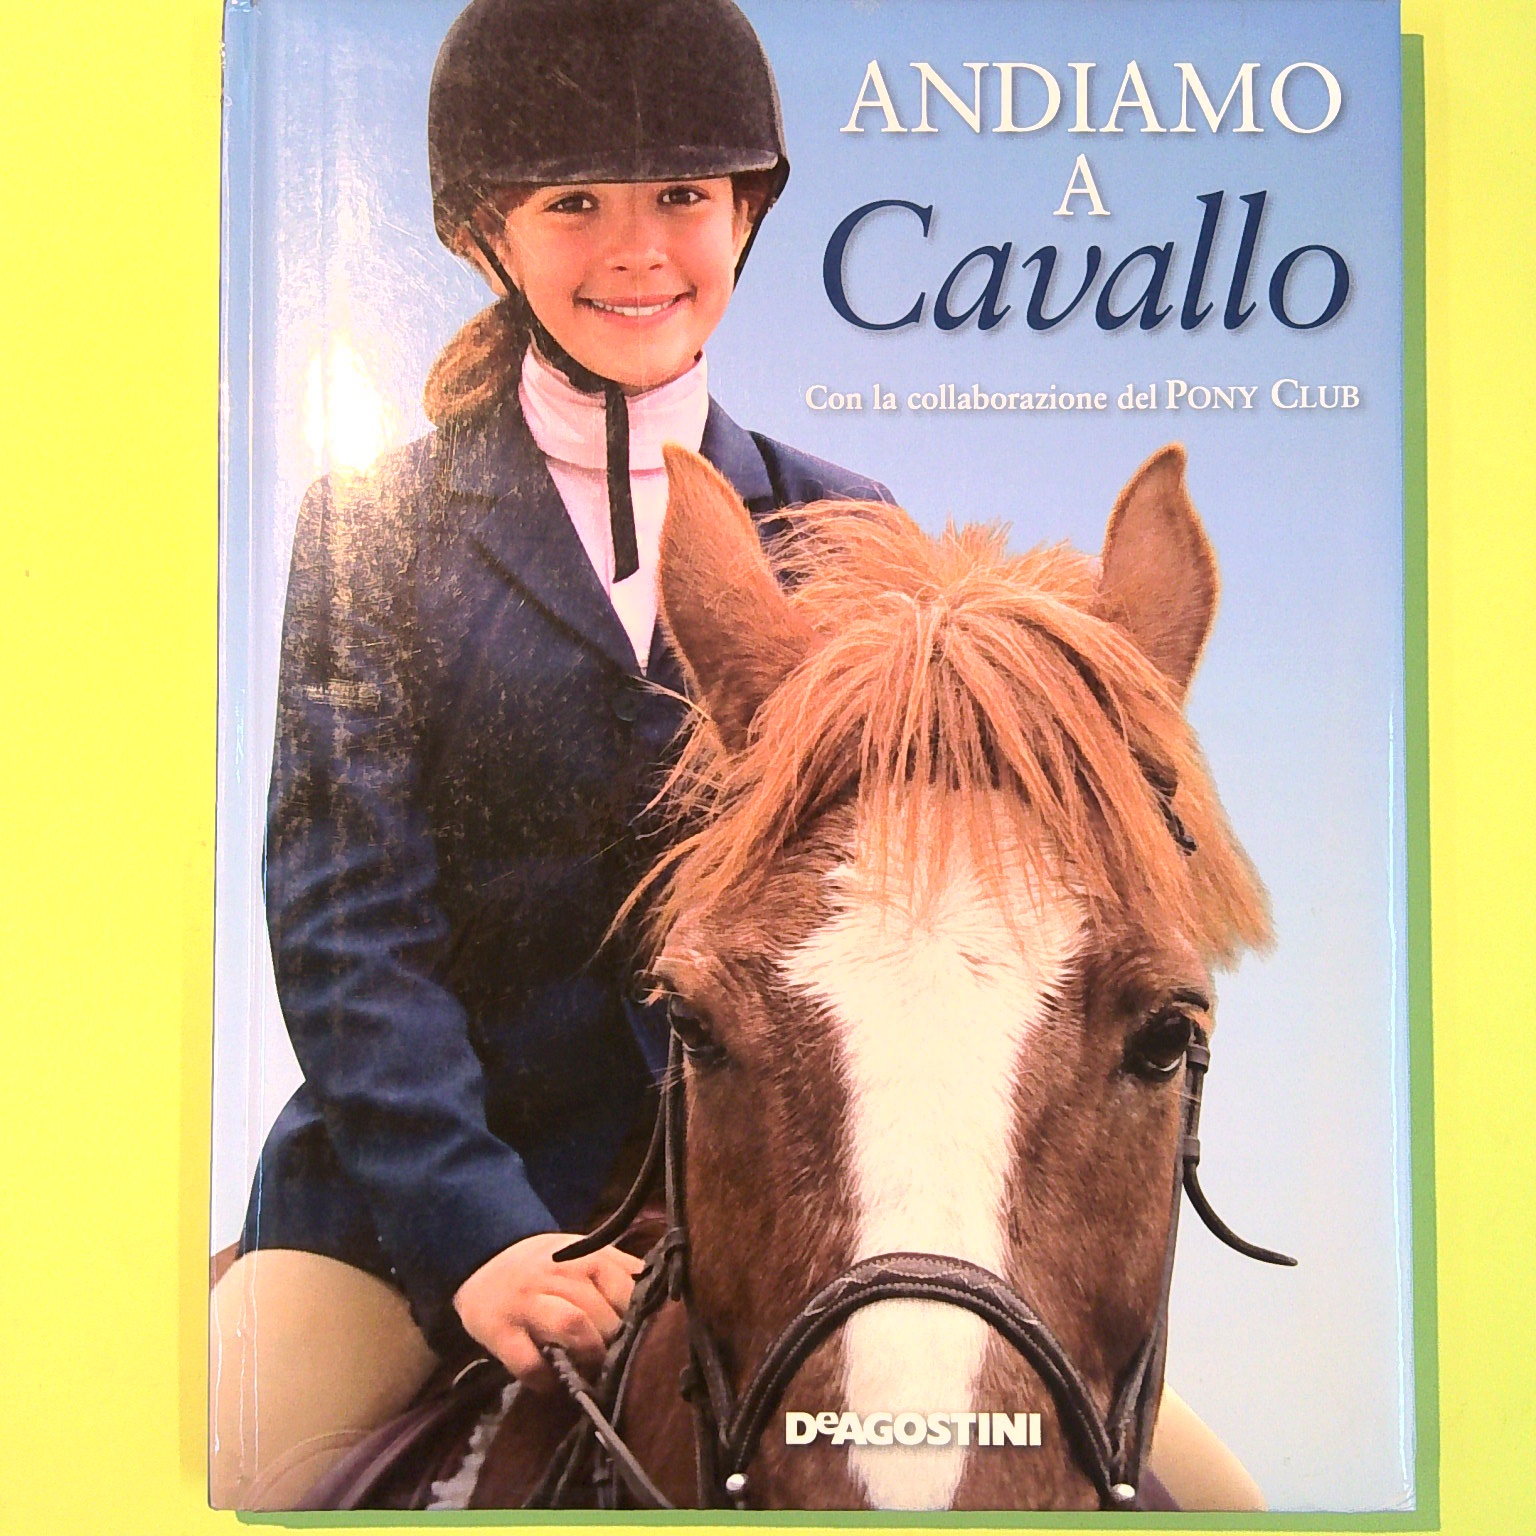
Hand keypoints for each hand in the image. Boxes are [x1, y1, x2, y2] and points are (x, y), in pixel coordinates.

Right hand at [452, 1233, 643, 1388]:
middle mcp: (558, 1274)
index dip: (640, 1318)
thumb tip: (662, 1303)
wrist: (482, 1257)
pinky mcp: (499, 1330)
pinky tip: (553, 1384)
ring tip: (593, 1374)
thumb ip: (618, 1273)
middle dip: (616, 1344)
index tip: (647, 1339)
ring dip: (590, 1355)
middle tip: (620, 1364)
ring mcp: (527, 1301)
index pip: (627, 1286)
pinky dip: (546, 1380)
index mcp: (587, 1256)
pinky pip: (529, 1362)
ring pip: (573, 1326)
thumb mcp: (583, 1255)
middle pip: (603, 1311)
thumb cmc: (546, 1265)